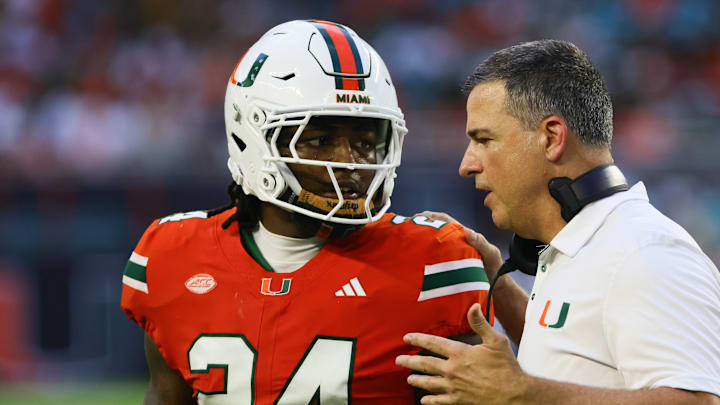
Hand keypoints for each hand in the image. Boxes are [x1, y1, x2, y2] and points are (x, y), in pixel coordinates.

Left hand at [396, 303, 527, 404]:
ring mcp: (454, 386)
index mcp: (459, 353)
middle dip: (410, 361)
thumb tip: (473, 306)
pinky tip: (423, 400)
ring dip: (417, 379)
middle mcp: (452, 369)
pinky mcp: (458, 400)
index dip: (418, 339)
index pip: (433, 343)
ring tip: (408, 378)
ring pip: (429, 382)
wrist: (514, 395)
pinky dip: (429, 400)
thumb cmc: (506, 367)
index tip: (407, 338)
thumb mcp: (495, 341)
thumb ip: (480, 323)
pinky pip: (439, 401)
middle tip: (398, 360)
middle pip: (425, 363)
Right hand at [417, 211, 502, 282]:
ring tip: (409, 241)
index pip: (446, 222)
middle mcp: (456, 243)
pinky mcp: (449, 267)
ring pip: (435, 244)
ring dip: (423, 240)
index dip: (433, 216)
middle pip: (436, 231)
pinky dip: (426, 256)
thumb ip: (481, 243)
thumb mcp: (490, 254)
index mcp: (464, 236)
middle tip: (408, 227)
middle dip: (423, 226)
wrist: (496, 287)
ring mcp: (452, 255)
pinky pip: (435, 259)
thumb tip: (468, 231)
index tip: (418, 216)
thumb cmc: (495, 267)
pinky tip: (417, 260)